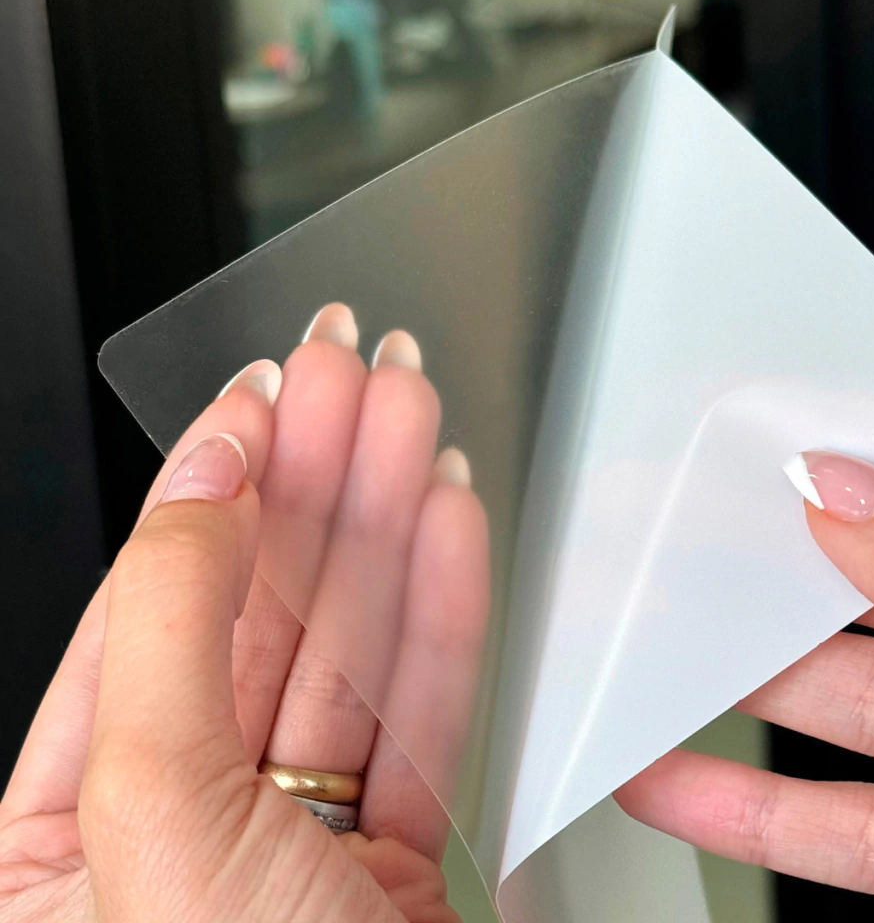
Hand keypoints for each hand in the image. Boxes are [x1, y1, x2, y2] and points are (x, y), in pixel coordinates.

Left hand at [0, 304, 489, 922]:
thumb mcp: (152, 825)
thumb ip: (166, 629)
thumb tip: (202, 484)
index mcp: (71, 828)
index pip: (154, 604)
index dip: (219, 481)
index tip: (271, 389)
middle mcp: (186, 818)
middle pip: (265, 604)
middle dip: (320, 475)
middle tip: (362, 373)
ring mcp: (300, 832)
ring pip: (352, 640)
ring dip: (391, 520)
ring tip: (418, 419)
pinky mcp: (398, 849)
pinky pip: (422, 706)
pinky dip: (443, 607)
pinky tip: (451, 524)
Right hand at [617, 449, 873, 921]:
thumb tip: (845, 492)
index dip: (858, 480)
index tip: (762, 466)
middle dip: (776, 586)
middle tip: (681, 561)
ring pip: (865, 726)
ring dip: (746, 699)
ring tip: (652, 659)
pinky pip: (872, 838)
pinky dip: (766, 816)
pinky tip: (679, 783)